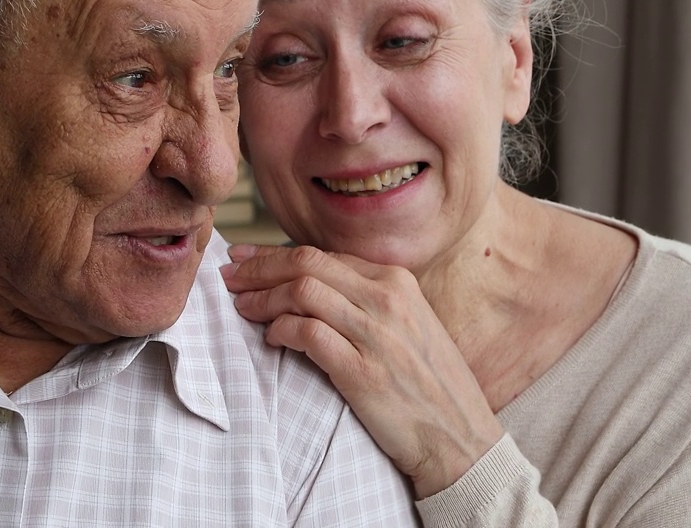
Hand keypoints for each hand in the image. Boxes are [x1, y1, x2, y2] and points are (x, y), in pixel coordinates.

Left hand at [221, 244, 505, 496]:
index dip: (275, 253)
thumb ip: (367, 300)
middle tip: (229, 275)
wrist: (461, 437)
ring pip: (302, 293)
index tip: (246, 257)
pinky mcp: (363, 372)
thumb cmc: (430, 383)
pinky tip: (271, 338)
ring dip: (262, 298)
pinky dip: (280, 331)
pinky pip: (307, 334)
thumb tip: (311, 284)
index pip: (322, 254)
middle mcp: (387, 299)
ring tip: (242, 307)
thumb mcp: (409, 323)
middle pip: (305, 264)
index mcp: (397, 281)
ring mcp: (376, 334)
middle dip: (258, 267)